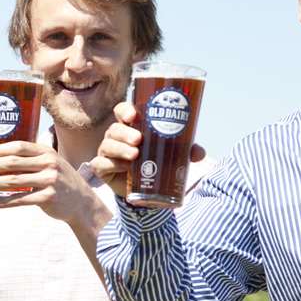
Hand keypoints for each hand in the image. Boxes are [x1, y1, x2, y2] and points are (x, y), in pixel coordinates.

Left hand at [0, 141, 105, 227]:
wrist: (82, 203)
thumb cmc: (61, 181)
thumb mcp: (52, 164)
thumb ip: (33, 160)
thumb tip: (0, 160)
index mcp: (47, 152)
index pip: (19, 147)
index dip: (0, 149)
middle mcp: (49, 164)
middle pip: (12, 163)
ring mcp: (49, 181)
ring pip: (13, 181)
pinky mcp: (47, 198)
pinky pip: (20, 200)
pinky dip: (3, 202)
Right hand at [89, 101, 205, 197]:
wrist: (145, 189)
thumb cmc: (156, 162)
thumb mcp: (172, 155)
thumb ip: (185, 151)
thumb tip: (199, 152)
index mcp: (130, 126)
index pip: (122, 111)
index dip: (125, 110)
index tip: (133, 115)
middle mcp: (116, 137)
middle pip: (114, 128)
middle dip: (125, 132)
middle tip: (139, 139)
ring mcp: (107, 152)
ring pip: (107, 145)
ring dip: (120, 148)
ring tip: (135, 155)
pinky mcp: (103, 169)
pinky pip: (101, 164)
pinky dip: (111, 164)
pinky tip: (124, 168)